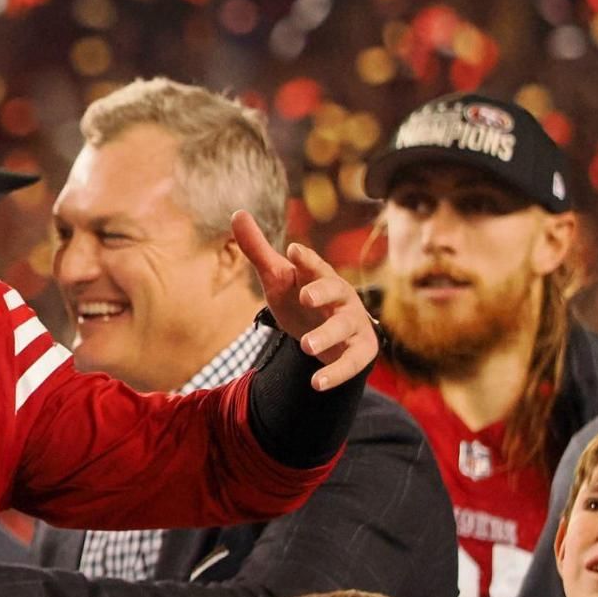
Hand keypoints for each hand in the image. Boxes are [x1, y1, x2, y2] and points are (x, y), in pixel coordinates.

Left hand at [232, 210, 377, 390]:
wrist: (326, 334)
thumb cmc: (300, 299)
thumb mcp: (277, 278)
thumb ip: (258, 250)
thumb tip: (237, 213)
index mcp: (318, 277)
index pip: (313, 264)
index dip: (305, 259)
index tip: (292, 250)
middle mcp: (340, 298)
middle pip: (336, 290)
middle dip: (322, 292)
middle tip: (304, 297)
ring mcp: (352, 324)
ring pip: (344, 328)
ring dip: (327, 336)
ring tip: (305, 346)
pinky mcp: (360, 352)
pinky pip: (352, 363)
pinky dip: (335, 373)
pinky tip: (316, 384)